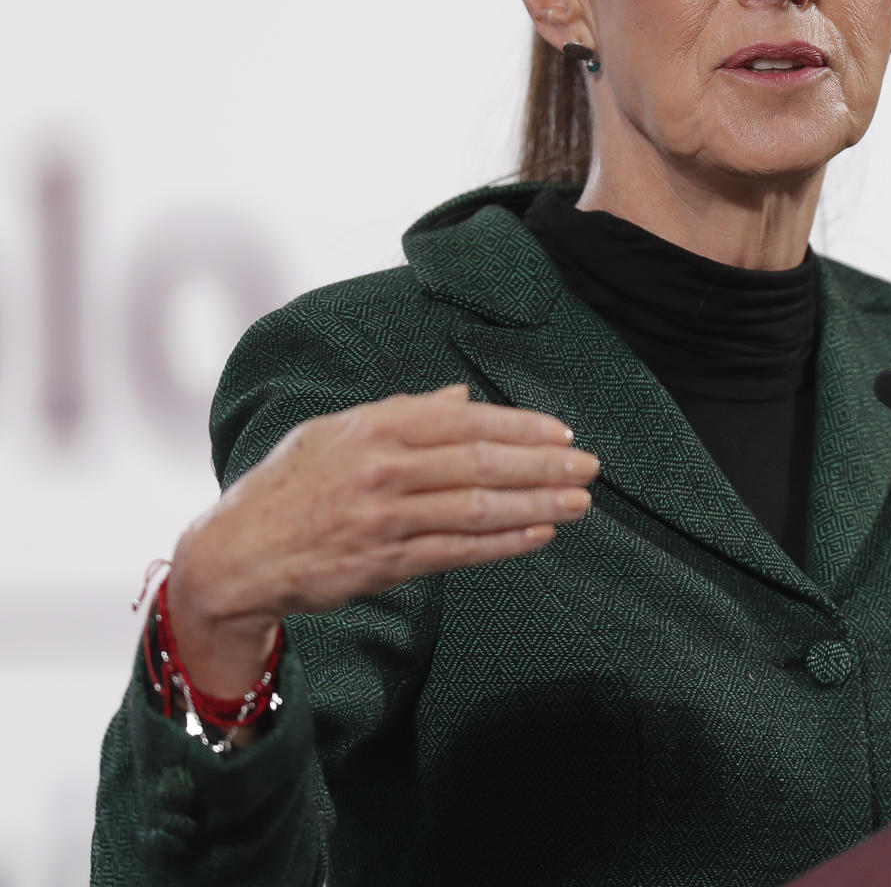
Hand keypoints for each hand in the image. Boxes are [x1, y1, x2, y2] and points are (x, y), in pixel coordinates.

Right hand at [167, 385, 595, 697]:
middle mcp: (381, 469)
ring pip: (476, 508)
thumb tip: (459, 397)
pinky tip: (539, 535)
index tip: (562, 433)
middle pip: (480, 463)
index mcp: (373, 428)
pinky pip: (456, 551)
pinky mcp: (382, 564)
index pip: (464, 422)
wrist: (233, 555)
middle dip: (542, 465)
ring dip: (535, 505)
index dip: (519, 427)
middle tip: (588, 467)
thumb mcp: (335, 434)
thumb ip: (402, 414)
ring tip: (578, 502)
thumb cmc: (288, 487)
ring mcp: (383, 519)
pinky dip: (502, 543)